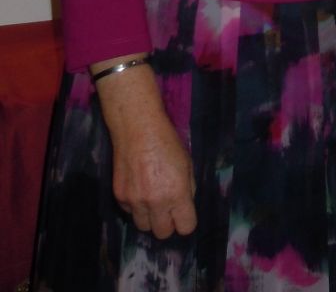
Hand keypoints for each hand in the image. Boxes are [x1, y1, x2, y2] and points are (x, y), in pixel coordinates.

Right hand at [94, 60, 196, 238]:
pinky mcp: (119, 197)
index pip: (186, 227)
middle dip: (168, 223)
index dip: (187, 221)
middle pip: (163, 233)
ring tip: (152, 200)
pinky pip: (130, 213)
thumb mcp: (187, 164)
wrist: (137, 129)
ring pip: (144, 227)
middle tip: (168, 209)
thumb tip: (184, 206)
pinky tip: (139, 189)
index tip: (184, 214)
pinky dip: (135, 207)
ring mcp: (135, 202)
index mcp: (176, 194)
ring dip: (150, 218)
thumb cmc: (167, 142)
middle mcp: (155, 203)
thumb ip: (187, 189)